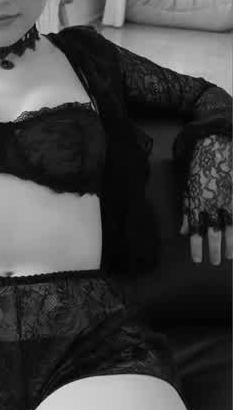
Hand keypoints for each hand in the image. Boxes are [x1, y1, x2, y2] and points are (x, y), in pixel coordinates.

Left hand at [179, 134, 231, 264]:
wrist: (216, 146)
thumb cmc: (200, 168)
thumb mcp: (187, 189)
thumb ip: (185, 211)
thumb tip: (182, 231)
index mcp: (196, 201)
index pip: (195, 229)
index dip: (196, 246)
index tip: (197, 260)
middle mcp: (212, 203)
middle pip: (214, 232)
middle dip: (215, 249)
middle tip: (216, 262)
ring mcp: (228, 199)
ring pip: (231, 227)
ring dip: (230, 244)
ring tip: (230, 256)